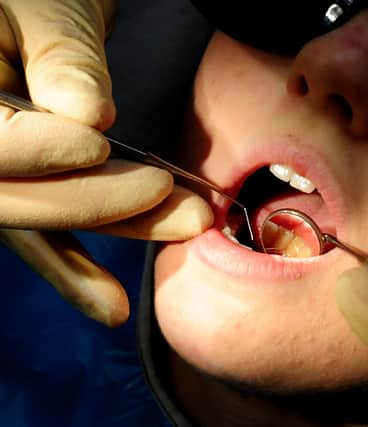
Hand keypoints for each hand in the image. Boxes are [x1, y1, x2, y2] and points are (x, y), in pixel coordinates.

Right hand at [0, 0, 212, 325]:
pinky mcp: (25, 189)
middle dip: (96, 204)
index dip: (36, 151)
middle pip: (13, 196)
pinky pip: (44, 234)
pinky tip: (109, 306)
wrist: (38, 10)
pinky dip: (77, 269)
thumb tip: (86, 119)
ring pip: (41, 219)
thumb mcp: (47, 9)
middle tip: (177, 202)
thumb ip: (62, 60)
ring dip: (117, 229)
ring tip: (185, 228)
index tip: (97, 146)